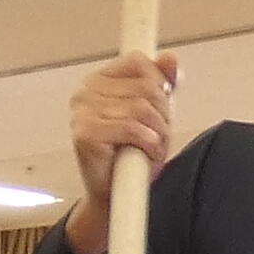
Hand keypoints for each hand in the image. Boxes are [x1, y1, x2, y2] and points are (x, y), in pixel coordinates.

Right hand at [63, 52, 179, 235]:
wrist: (115, 195)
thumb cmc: (131, 154)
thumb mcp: (154, 113)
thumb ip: (162, 83)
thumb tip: (171, 58)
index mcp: (99, 80)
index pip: (139, 62)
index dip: (160, 84)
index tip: (162, 105)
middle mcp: (86, 91)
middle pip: (146, 86)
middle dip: (163, 115)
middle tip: (155, 136)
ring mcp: (82, 111)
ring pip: (142, 108)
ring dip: (157, 133)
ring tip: (148, 148)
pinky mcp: (85, 133)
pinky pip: (132, 128)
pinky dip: (147, 144)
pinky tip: (142, 155)